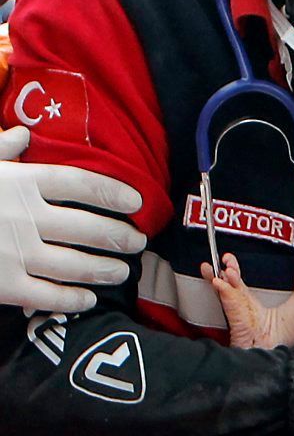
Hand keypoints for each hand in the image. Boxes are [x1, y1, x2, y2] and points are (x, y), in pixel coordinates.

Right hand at [0, 127, 144, 312]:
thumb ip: (0, 151)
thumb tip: (22, 135)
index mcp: (20, 182)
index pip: (81, 183)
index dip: (113, 191)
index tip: (136, 201)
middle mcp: (24, 216)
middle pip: (89, 227)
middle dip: (119, 236)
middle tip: (138, 242)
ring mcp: (14, 252)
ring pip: (76, 264)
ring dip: (105, 269)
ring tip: (122, 270)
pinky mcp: (2, 285)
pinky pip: (47, 296)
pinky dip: (72, 300)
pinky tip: (88, 300)